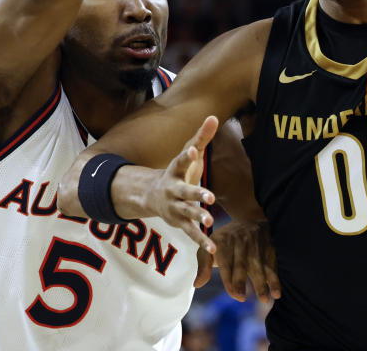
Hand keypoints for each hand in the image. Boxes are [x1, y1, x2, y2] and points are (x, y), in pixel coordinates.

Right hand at [146, 117, 218, 252]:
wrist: (151, 195)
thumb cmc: (177, 171)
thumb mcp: (188, 154)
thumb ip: (202, 137)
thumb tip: (215, 116)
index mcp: (176, 170)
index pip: (182, 160)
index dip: (188, 155)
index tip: (194, 150)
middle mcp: (174, 189)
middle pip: (185, 191)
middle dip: (196, 193)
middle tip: (210, 196)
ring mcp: (175, 207)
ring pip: (187, 213)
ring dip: (198, 216)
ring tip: (209, 220)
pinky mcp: (179, 222)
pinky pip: (191, 233)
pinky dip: (202, 241)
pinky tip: (213, 249)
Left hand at [194, 220, 279, 302]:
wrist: (249, 220)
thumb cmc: (225, 242)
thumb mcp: (210, 248)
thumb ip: (203, 266)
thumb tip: (197, 284)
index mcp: (224, 242)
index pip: (226, 263)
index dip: (229, 279)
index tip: (234, 295)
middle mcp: (240, 242)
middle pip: (242, 264)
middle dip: (242, 281)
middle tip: (242, 298)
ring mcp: (256, 244)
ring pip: (259, 265)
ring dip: (262, 283)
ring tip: (264, 299)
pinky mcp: (269, 247)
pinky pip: (272, 264)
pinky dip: (275, 278)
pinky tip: (277, 292)